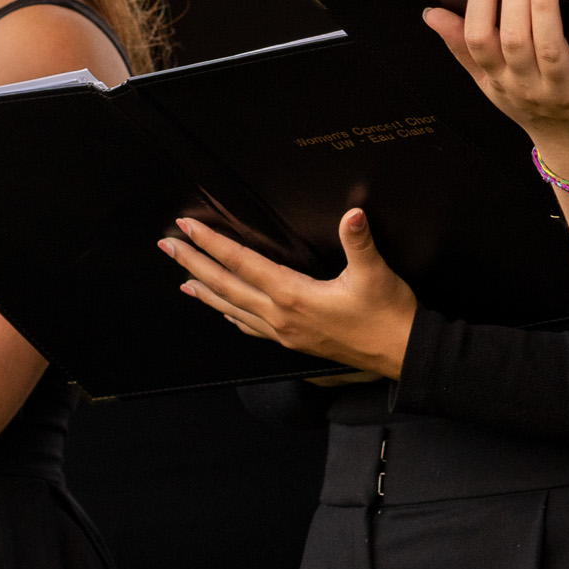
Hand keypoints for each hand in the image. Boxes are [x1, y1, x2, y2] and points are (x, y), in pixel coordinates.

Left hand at [166, 209, 418, 377]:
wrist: (402, 354)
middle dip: (193, 264)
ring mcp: (285, 333)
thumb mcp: (375, 273)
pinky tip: (224, 312)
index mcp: (293, 296)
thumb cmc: (389, 314)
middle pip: (226, 286)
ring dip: (206, 292)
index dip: (212, 243)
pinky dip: (231, 315)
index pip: (241, 263)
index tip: (187, 226)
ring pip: (233, 309)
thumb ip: (360, 242)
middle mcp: (281, 317)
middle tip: (166, 246)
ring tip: (183, 280)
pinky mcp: (294, 342)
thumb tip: (353, 213)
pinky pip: (251, 327)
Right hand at [424, 0, 568, 185]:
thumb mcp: (492, 84)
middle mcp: (528, 85)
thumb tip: (431, 13)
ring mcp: (564, 89)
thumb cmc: (535, 110)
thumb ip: (462, 48)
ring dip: (544, 7)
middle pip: (513, 38)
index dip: (480, 1)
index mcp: (500, 80)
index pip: (479, 39)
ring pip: (548, 47)